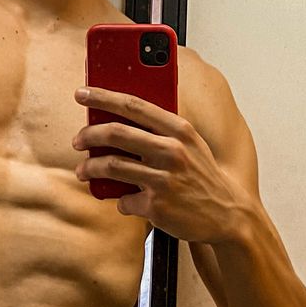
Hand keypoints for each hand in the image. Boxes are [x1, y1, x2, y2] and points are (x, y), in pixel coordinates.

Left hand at [71, 86, 245, 241]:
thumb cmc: (201, 174)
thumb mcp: (190, 144)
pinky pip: (125, 200)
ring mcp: (164, 179)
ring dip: (90, 168)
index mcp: (179, 130)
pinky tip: (125, 201)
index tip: (82, 93)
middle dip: (89, 134)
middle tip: (78, 140)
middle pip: (116, 133)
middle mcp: (172, 151)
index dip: (103, 97)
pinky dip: (120, 201)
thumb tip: (118, 118)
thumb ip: (161, 130)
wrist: (227, 213)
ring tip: (83, 171)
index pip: (134, 105)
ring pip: (112, 166)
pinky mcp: (157, 206)